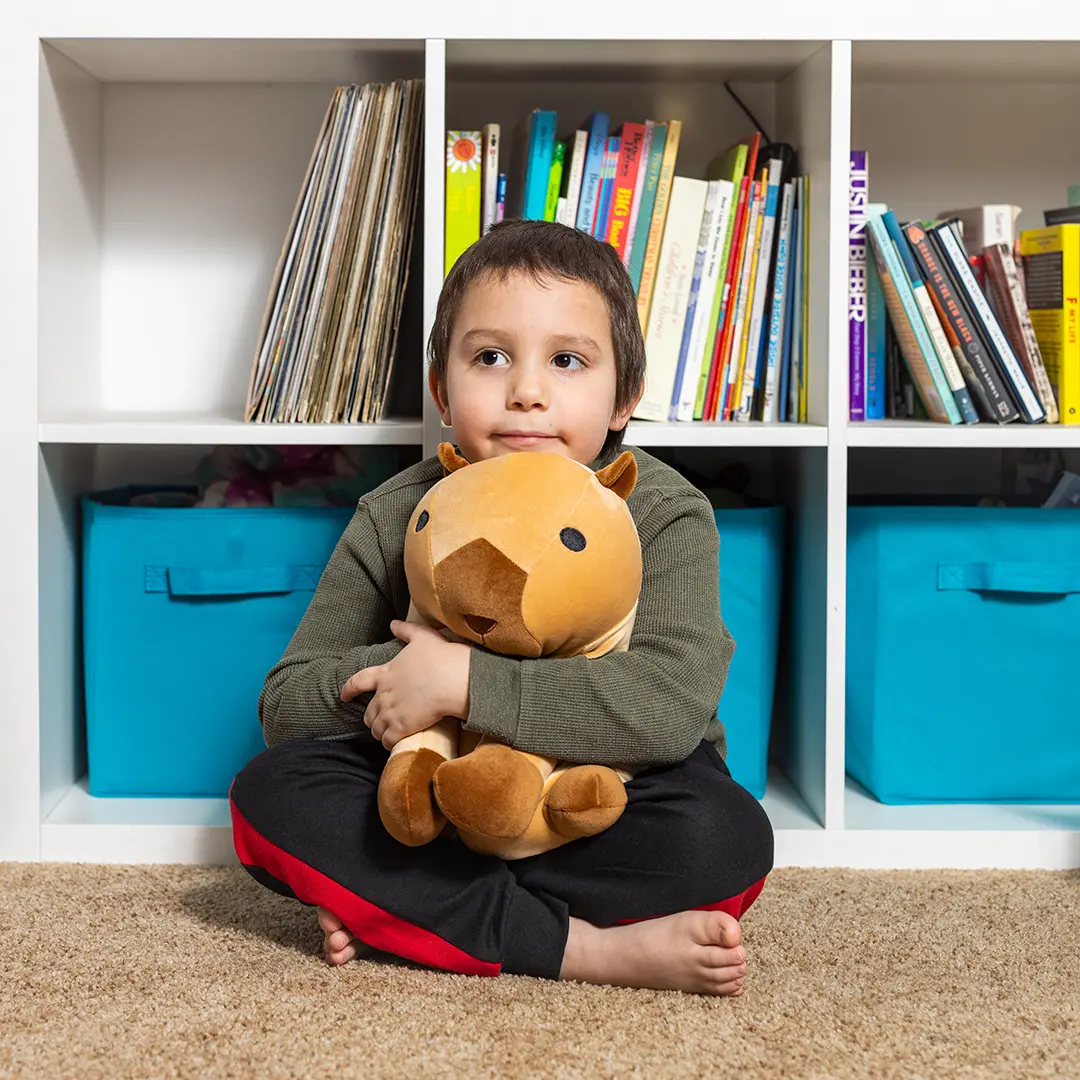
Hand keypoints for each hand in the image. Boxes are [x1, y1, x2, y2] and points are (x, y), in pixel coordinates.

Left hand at [340, 620, 470, 748]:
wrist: (452, 679)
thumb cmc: (439, 657)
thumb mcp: (422, 637)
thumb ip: (405, 630)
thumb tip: (393, 623)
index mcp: (386, 673)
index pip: (358, 682)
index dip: (349, 689)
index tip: (343, 695)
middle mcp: (384, 694)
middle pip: (368, 711)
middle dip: (371, 717)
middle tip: (376, 720)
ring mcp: (391, 712)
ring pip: (376, 728)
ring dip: (379, 731)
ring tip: (386, 734)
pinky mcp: (401, 727)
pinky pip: (387, 740)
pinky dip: (388, 743)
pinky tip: (393, 744)